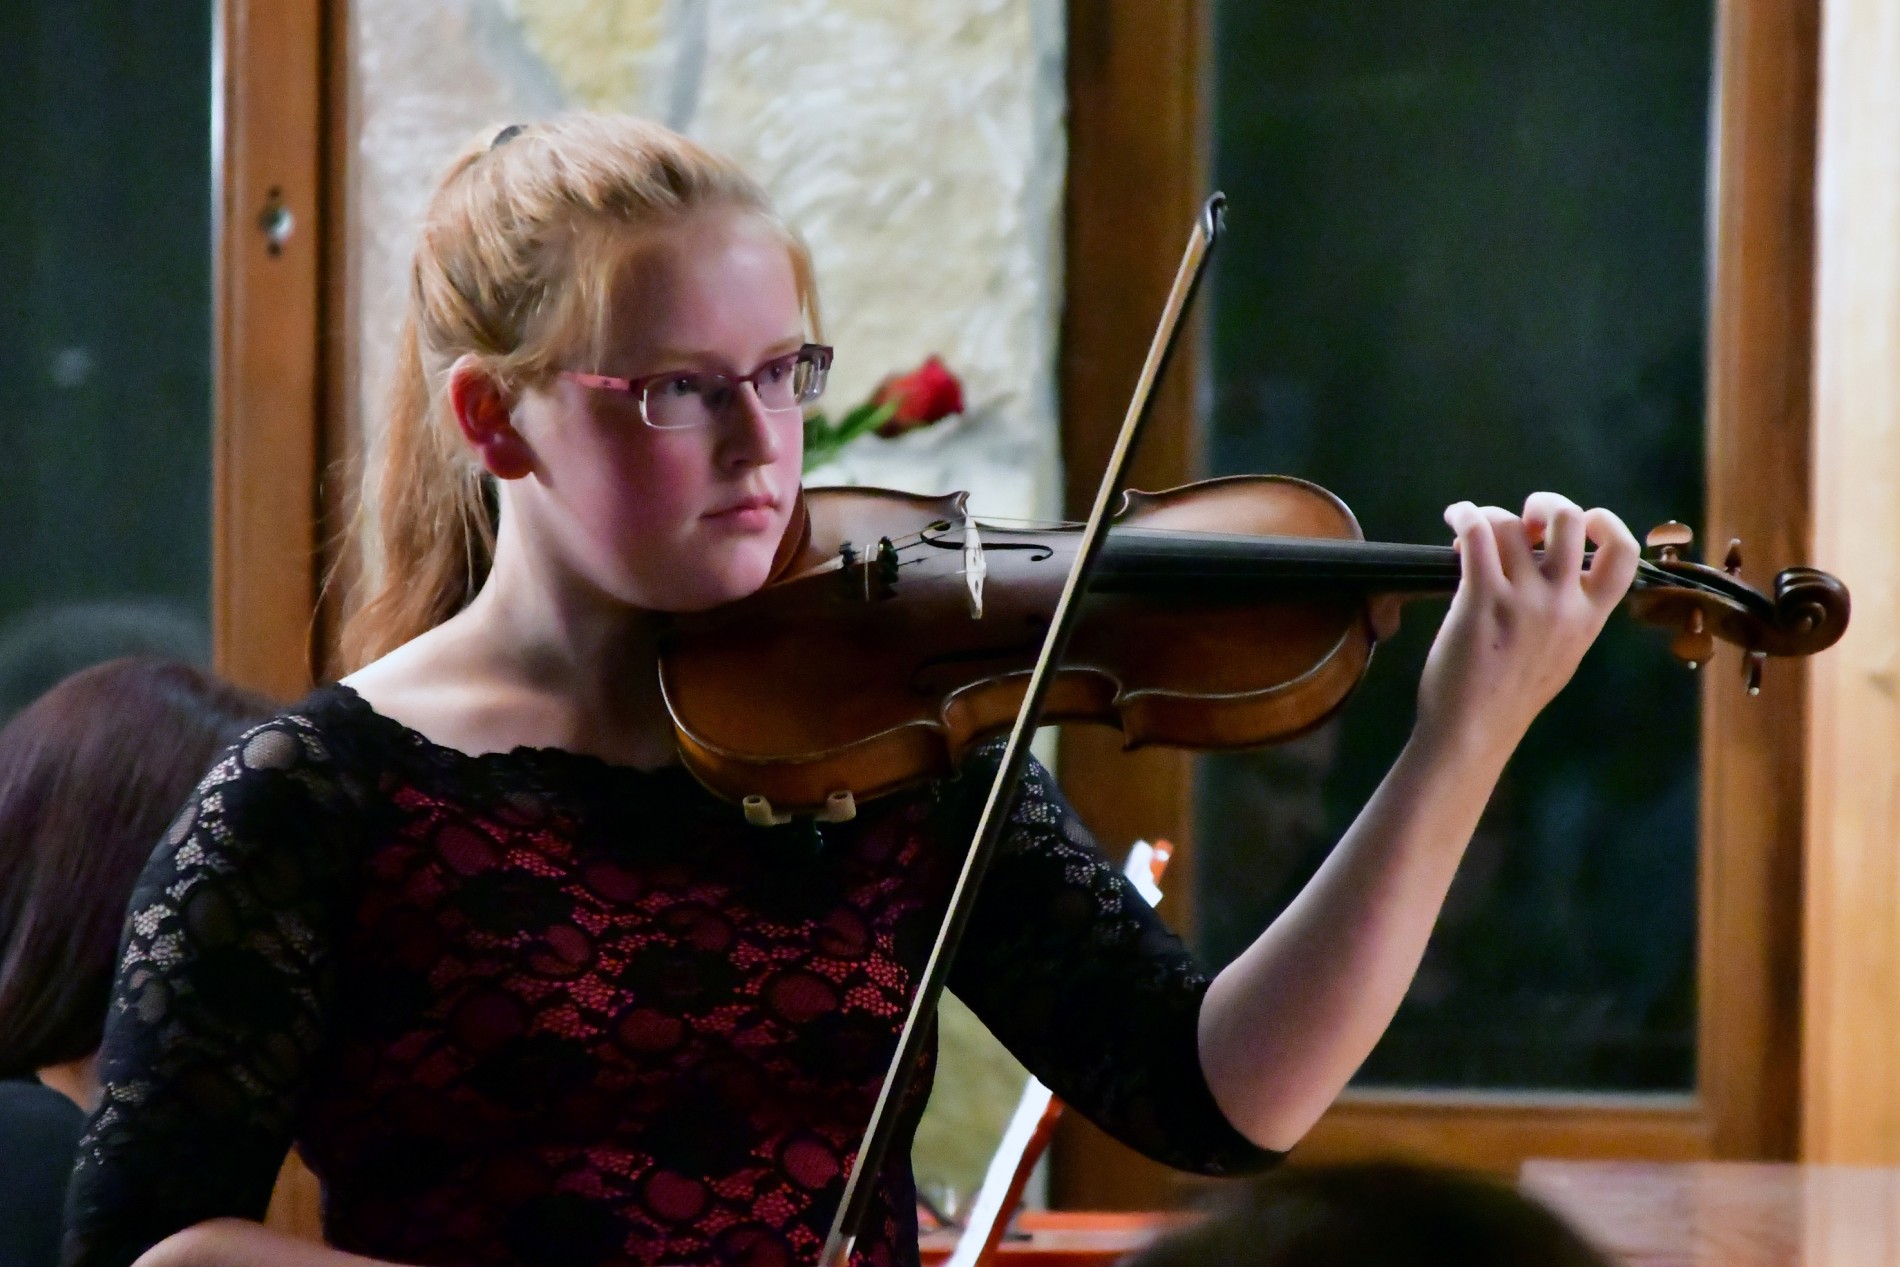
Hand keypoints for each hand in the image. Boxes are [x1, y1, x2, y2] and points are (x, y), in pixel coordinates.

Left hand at [1415, 492, 1639, 760]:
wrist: (1473, 731)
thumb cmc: (1510, 696)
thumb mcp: (1563, 655)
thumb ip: (1570, 615)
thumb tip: (1559, 576)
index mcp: (1589, 618)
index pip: (1624, 554)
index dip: (1607, 523)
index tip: (1582, 521)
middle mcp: (1562, 604)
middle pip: (1569, 520)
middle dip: (1546, 503)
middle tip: (1523, 518)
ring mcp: (1523, 600)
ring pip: (1513, 525)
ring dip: (1490, 515)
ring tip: (1472, 530)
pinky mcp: (1481, 599)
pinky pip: (1478, 534)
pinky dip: (1465, 515)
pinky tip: (1456, 518)